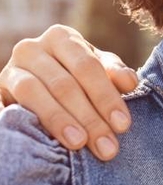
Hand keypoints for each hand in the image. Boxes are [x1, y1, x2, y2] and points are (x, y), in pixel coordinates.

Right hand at [0, 25, 137, 159]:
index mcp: (62, 38)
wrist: (34, 83)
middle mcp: (32, 48)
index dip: (106, 97)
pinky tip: (42, 141)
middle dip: (89, 118)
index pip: (88, 67)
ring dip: (59, 121)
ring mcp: (10, 70)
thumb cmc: (75, 76)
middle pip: (64, 84)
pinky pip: (9, 108)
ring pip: (34, 93)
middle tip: (107, 147)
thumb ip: (114, 73)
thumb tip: (130, 83)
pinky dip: (26, 122)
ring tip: (79, 144)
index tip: (123, 125)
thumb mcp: (97, 69)